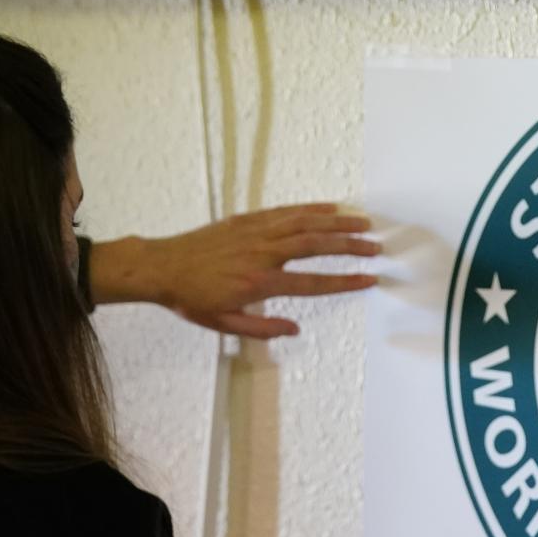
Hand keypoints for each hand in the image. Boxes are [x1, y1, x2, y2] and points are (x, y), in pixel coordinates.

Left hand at [89, 203, 379, 338]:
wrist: (161, 267)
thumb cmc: (190, 299)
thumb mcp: (224, 324)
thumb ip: (262, 328)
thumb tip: (295, 329)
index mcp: (259, 283)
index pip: (312, 283)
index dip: (344, 281)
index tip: (369, 279)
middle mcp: (262, 254)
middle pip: (316, 246)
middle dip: (349, 246)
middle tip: (376, 247)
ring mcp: (255, 233)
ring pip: (304, 223)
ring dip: (336, 222)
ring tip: (363, 223)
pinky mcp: (246, 220)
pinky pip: (284, 212)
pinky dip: (309, 209)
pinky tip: (329, 208)